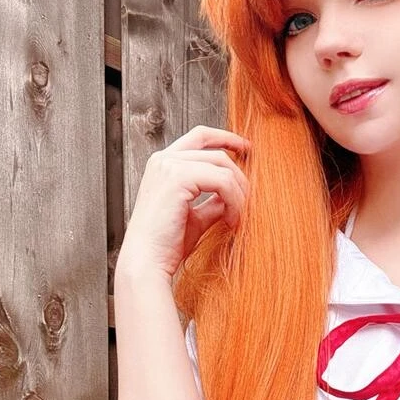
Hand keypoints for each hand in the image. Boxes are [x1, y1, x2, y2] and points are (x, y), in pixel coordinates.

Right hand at [116, 125, 249, 280]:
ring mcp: (169, 166)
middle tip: (250, 202)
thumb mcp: (196, 217)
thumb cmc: (167, 245)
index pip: (200, 137)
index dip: (226, 138)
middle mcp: (163, 159)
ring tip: (238, 217)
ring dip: (239, 193)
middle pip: (216, 152)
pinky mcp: (178, 177)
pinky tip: (232, 221)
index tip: (246, 149)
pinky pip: (222, 181)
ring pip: (223, 165)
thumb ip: (213, 201)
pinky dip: (235, 201)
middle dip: (239, 176)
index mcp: (163, 164)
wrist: (149, 262)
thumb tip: (235, 195)